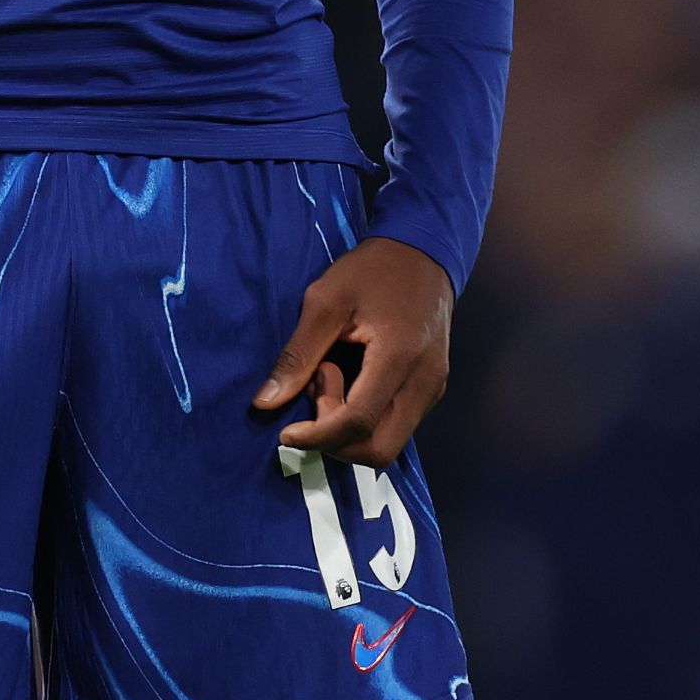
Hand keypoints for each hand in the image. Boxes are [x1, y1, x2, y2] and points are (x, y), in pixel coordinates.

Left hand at [251, 237, 453, 468]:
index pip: (358, 423)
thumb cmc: (373, 269)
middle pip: (380, 449)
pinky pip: (398, 424)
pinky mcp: (433, 387)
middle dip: (336, 441)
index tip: (287, 430)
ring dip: (350, 430)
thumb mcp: (325, 301)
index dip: (318, 437)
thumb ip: (297, 354)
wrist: (424, 250)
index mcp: (400, 357)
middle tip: (316, 395)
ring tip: (332, 380)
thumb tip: (265, 402)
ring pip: (390, 442)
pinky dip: (366, 420)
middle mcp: (425, 381)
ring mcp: (434, 387)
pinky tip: (350, 381)